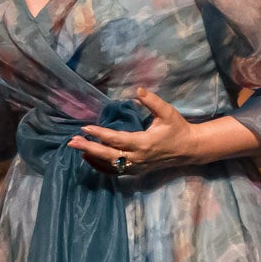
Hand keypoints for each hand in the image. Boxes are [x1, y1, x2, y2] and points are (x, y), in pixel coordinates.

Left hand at [68, 91, 211, 174]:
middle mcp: (138, 157)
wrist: (188, 150)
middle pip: (108, 155)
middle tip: (72, 141)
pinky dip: (100, 166)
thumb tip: (138, 90)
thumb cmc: (178, 129)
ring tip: (76, 147)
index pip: (117, 140)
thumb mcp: (168, 113)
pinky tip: (88, 158)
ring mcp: (136, 166)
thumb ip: (153, 102)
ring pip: (109, 165)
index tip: (85, 127)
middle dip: (88, 148)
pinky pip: (115, 171)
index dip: (100, 134)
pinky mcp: (136, 171)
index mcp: (144, 143)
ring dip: (92, 156)